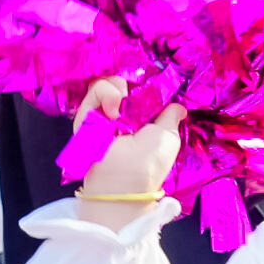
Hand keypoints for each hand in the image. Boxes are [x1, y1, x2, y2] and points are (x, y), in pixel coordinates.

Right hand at [75, 80, 181, 205]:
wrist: (124, 179)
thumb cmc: (149, 163)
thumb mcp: (169, 136)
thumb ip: (171, 116)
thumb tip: (179, 106)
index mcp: (139, 122)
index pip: (140, 92)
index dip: (144, 85)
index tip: (151, 88)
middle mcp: (119, 117)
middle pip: (122, 84)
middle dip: (131, 84)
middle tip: (136, 99)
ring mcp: (101, 116)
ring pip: (107, 83)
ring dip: (117, 89)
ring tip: (121, 106)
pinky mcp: (85, 116)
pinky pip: (94, 90)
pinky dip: (105, 94)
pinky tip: (113, 110)